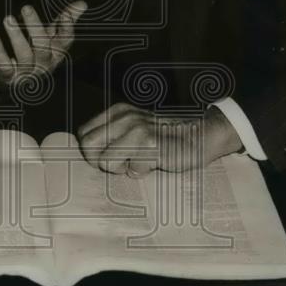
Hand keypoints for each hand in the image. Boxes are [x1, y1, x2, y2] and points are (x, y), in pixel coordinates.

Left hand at [0, 1, 87, 86]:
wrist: (23, 86)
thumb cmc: (41, 55)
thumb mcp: (54, 38)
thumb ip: (66, 20)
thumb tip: (82, 4)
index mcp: (57, 52)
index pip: (66, 40)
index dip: (66, 28)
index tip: (64, 14)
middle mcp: (45, 63)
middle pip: (43, 47)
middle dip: (35, 27)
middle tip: (25, 8)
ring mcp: (28, 72)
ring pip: (24, 55)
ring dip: (16, 36)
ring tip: (8, 19)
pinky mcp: (11, 78)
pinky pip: (5, 67)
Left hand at [75, 103, 242, 175]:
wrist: (201, 135)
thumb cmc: (165, 139)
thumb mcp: (135, 130)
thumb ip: (113, 138)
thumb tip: (88, 157)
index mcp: (117, 112)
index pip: (84, 134)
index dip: (92, 152)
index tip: (108, 158)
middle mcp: (124, 117)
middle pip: (87, 146)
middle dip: (100, 162)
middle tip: (120, 165)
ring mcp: (137, 129)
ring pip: (105, 161)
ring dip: (121, 169)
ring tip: (139, 162)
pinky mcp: (150, 145)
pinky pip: (131, 169)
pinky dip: (141, 172)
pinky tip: (154, 163)